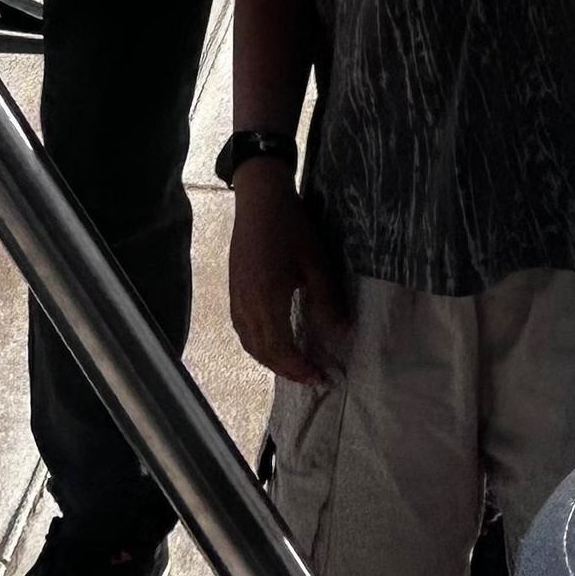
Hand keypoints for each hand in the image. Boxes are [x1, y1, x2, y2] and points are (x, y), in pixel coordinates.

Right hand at [227, 176, 347, 385]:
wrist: (260, 198)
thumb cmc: (291, 227)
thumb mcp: (316, 263)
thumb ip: (328, 301)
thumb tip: (342, 334)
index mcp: (268, 299)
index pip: (281, 349)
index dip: (299, 368)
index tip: (319, 377)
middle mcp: (247, 304)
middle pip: (263, 352)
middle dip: (286, 370)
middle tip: (310, 377)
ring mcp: (236, 297)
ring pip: (249, 343)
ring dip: (270, 360)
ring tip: (293, 365)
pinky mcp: (233, 289)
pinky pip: (241, 329)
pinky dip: (257, 345)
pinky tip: (272, 342)